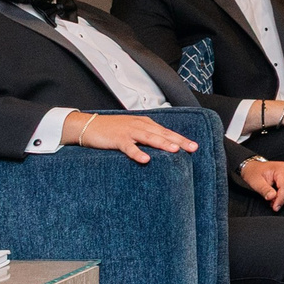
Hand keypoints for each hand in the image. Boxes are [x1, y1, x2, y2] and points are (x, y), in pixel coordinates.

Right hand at [64, 111, 199, 162]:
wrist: (89, 126)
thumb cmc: (113, 130)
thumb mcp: (133, 131)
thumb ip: (147, 137)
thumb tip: (163, 146)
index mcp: (146, 124)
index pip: (167, 132)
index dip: (181, 139)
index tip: (194, 147)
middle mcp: (140, 126)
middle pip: (162, 134)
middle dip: (179, 141)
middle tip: (193, 148)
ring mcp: (129, 131)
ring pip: (149, 138)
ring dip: (162, 144)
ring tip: (175, 150)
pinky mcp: (117, 139)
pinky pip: (128, 147)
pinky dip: (137, 152)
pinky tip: (145, 159)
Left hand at [239, 157, 283, 208]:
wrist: (255, 168)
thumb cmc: (254, 173)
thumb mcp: (255, 182)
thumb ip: (264, 190)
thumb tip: (272, 197)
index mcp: (282, 168)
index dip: (281, 200)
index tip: (275, 208)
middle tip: (272, 203)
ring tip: (274, 199)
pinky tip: (279, 195)